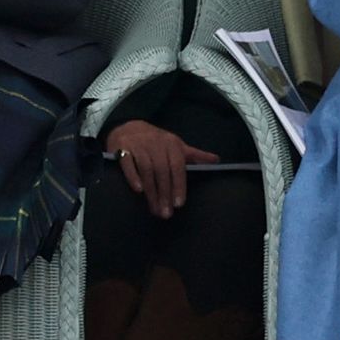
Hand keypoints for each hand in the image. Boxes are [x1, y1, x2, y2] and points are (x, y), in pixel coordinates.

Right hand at [105, 120, 219, 218]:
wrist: (128, 126)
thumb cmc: (156, 141)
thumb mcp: (176, 145)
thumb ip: (195, 155)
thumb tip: (217, 160)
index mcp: (172, 144)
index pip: (177, 166)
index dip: (179, 185)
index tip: (179, 204)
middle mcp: (156, 144)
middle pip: (162, 171)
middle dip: (165, 193)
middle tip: (166, 213)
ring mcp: (138, 145)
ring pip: (146, 170)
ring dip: (151, 191)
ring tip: (155, 209)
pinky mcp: (122, 148)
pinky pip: (127, 163)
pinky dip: (133, 176)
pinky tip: (138, 190)